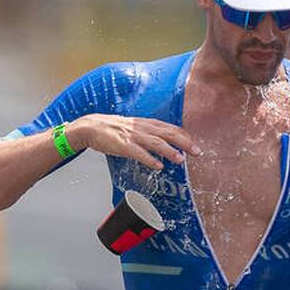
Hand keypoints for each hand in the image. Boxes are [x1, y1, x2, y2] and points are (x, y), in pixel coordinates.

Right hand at [71, 114, 199, 170]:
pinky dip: (149, 159)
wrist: (91, 126)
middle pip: (168, 133)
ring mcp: (133, 136)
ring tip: (181, 160)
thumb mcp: (136, 127)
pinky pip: (138, 153)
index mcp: (147, 123)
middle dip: (184, 143)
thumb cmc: (115, 129)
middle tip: (197, 152)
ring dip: (169, 151)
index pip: (171, 128)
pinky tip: (158, 166)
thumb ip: (151, 133)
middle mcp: (143, 128)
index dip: (185, 136)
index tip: (196, 145)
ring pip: (155, 142)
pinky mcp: (123, 145)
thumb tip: (166, 141)